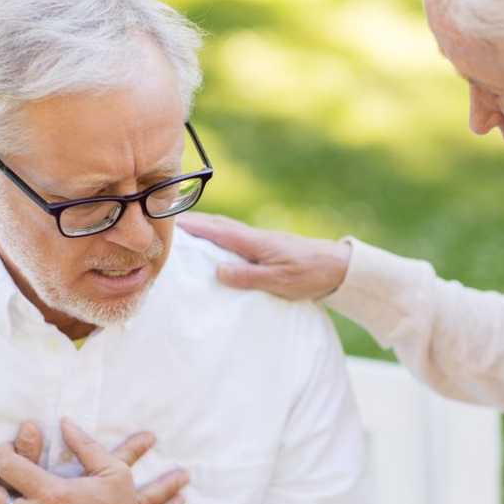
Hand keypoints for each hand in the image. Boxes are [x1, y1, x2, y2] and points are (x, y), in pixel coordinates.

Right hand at [177, 212, 350, 299]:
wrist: (338, 267)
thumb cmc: (309, 274)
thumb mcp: (279, 281)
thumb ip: (248, 276)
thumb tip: (217, 271)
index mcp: (253, 241)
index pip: (214, 230)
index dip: (190, 226)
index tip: (165, 222)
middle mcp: (253, 236)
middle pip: (216, 224)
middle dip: (192, 222)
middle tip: (165, 224)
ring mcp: (260, 240)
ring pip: (225, 229)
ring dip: (204, 228)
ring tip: (183, 233)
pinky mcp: (266, 247)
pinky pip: (234, 238)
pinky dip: (218, 236)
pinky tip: (215, 245)